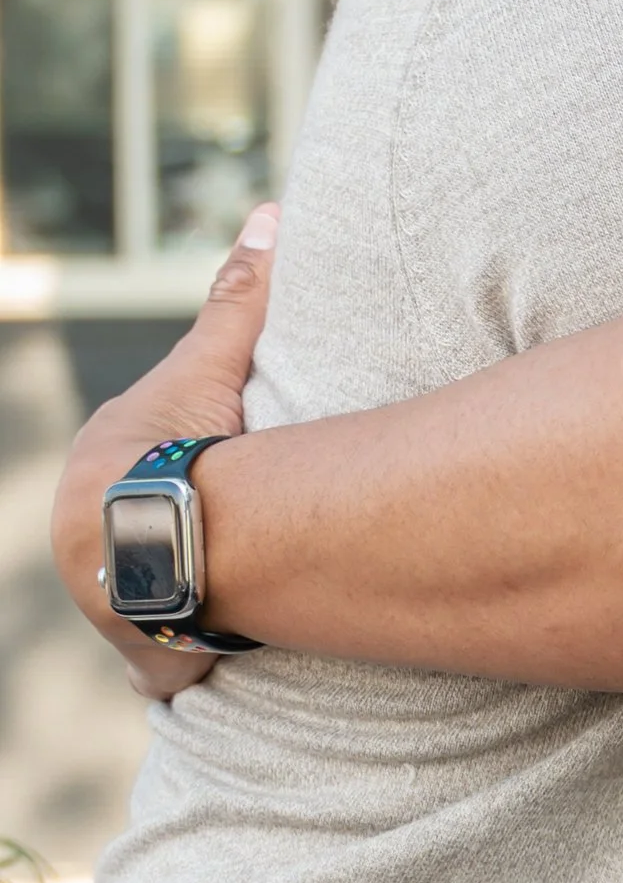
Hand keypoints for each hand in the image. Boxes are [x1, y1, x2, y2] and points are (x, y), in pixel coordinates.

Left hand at [53, 204, 278, 699]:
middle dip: (180, 544)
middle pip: (144, 538)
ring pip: (149, 607)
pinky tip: (217, 666)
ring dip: (186, 610)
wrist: (148, 540)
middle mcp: (94, 540)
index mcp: (102, 466)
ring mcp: (119, 605)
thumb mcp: (206, 369)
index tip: (224, 474)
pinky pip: (166, 670)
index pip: (143, 463)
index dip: (187, 467)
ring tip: (235, 607)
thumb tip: (268, 212)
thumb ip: (237, 300)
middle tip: (236, 548)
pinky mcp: (151, 660)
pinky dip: (187, 670)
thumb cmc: (175, 451)